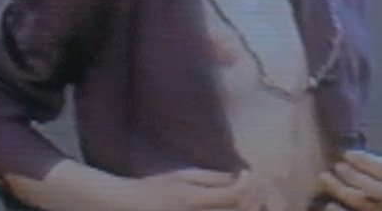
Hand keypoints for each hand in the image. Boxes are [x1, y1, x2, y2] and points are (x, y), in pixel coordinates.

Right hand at [127, 167, 261, 210]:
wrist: (130, 206)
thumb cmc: (157, 187)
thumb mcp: (182, 176)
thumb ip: (210, 178)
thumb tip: (238, 177)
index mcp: (193, 199)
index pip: (233, 195)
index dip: (246, 184)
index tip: (246, 174)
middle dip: (249, 200)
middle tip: (250, 188)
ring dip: (240, 208)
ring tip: (240, 197)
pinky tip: (226, 206)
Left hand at [319, 150, 381, 210]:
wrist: (334, 183)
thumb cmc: (345, 163)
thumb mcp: (352, 154)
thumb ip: (354, 150)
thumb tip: (344, 143)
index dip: (368, 162)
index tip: (346, 153)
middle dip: (357, 178)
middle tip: (337, 166)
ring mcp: (379, 209)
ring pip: (366, 205)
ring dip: (344, 191)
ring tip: (324, 176)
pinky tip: (329, 205)